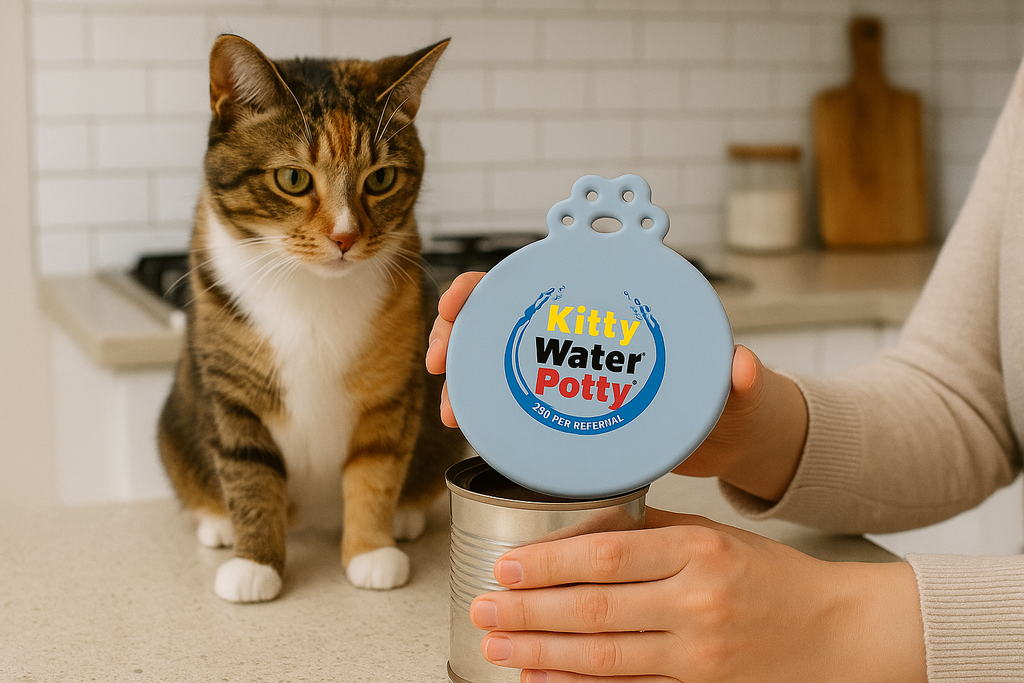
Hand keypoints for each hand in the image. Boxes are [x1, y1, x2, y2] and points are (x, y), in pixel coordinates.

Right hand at [426, 271, 806, 500]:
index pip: (539, 274)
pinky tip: (470, 429)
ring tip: (452, 413)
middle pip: (500, 314)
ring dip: (463, 377)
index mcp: (617, 305)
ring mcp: (572, 367)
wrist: (730, 441)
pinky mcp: (568, 404)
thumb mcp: (737, 390)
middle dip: (456, 330)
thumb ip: (740, 378)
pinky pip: (515, 399)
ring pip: (498, 358)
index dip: (488, 283)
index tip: (458, 304)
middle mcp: (584, 330)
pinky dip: (485, 410)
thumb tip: (743, 367)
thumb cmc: (732, 400)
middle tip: (438, 363)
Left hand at [470, 508, 925, 682]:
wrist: (837, 632)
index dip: (548, 564)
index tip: (506, 566)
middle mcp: (697, 603)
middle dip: (528, 613)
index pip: (606, 557)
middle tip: (482, 609)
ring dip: (541, 653)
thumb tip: (575, 534)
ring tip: (497, 645)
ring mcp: (700, 656)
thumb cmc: (770, 576)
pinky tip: (542, 680)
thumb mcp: (713, 534)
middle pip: (595, 610)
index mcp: (699, 551)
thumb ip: (648, 532)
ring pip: (604, 657)